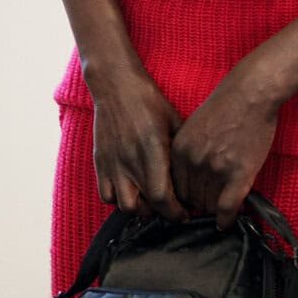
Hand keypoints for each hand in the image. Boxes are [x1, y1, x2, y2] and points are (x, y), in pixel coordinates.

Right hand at [88, 66, 186, 220]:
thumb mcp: (175, 123)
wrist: (116, 84)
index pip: (162, 197)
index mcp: (152, 151)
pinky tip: (129, 188)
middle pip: (144, 207)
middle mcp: (130, 161)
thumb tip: (196, 177)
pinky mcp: (100, 161)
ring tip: (147, 199)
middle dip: (159, 212)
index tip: (184, 213)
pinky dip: (117, 198)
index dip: (175, 212)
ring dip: (138, 207)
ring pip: (124, 205)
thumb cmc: (149, 102)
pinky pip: (105, 194)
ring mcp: (113, 162)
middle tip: (168, 206)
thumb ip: (181, 153)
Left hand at [170, 72, 279, 227]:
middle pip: (191, 199)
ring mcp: (215, 169)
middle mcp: (193, 162)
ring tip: (220, 210)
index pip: (175, 188)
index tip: (191, 202)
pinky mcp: (239, 174)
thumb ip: (186, 153)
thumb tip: (187, 178)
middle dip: (199, 204)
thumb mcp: (192, 128)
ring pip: (208, 205)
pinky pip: (228, 207)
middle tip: (208, 206)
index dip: (184, 197)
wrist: (249, 94)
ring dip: (214, 209)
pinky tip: (226, 224)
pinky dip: (226, 219)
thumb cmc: (224, 107)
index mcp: (179, 151)